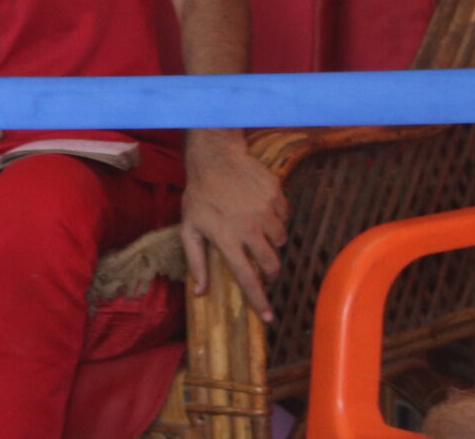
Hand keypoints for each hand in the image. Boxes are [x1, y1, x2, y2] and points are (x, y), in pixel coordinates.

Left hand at [180, 130, 287, 323]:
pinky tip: (261, 211)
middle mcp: (249, 228)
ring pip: (281, 240)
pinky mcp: (276, 196)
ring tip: (257, 232)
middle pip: (271, 263)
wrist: (216, 157)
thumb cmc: (199, 195)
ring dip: (272, 243)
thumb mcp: (189, 228)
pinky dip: (276, 219)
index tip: (269, 317)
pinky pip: (285, 217)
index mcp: (227, 239)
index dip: (259, 300)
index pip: (247, 278)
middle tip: (263, 268)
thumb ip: (195, 261)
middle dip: (270, 272)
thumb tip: (200, 292)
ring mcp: (265, 211)